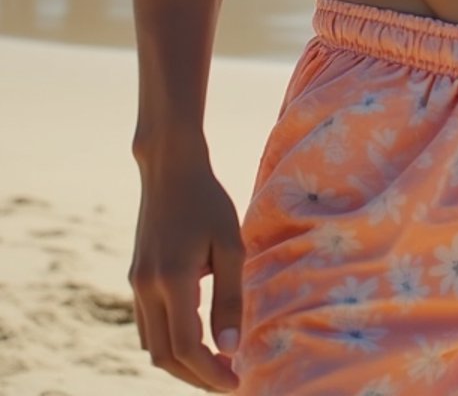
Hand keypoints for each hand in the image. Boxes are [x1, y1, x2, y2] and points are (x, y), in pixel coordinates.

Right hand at [129, 160, 243, 390]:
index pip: (187, 348)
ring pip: (151, 345)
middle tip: (228, 380)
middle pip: (164, 357)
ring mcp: (136, 283)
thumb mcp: (230, 245)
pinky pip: (146, 325)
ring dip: (180, 363)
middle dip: (195, 376)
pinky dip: (168, 342)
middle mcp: (146, 287)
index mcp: (172, 280)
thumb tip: (231, 348)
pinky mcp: (135, 276)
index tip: (236, 381)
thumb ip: (230, 298)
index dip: (210, 373)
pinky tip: (195, 337)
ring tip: (215, 364)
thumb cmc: (207, 201)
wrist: (170, 168)